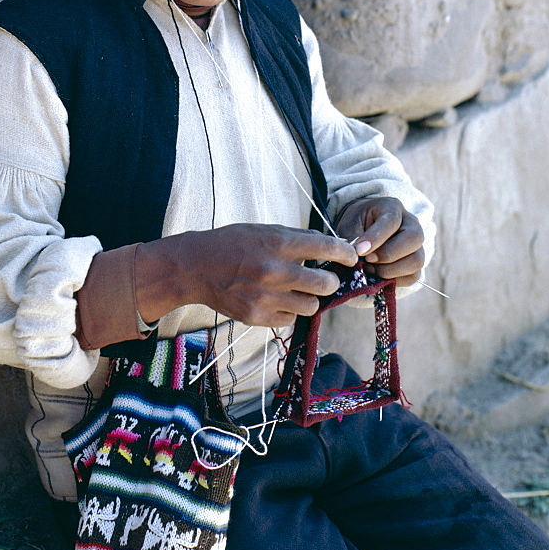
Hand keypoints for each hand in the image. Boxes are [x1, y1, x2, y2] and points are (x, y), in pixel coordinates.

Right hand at [136, 224, 358, 327]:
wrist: (196, 267)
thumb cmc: (232, 243)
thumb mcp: (264, 230)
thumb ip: (296, 237)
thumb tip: (329, 244)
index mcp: (278, 244)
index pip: (326, 248)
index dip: (346, 253)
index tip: (352, 257)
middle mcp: (275, 271)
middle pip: (326, 284)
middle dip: (331, 281)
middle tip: (324, 278)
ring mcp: (266, 297)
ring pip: (312, 306)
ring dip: (310, 298)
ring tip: (298, 291)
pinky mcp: (257, 316)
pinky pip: (290, 319)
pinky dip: (290, 311)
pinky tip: (279, 301)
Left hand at [335, 198, 423, 288]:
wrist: (363, 229)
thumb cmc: (356, 224)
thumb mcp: (350, 224)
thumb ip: (353, 239)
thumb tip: (357, 258)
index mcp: (392, 207)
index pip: (392, 221)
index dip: (376, 238)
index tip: (359, 250)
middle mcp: (411, 224)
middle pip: (413, 238)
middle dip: (388, 254)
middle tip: (367, 260)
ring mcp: (417, 244)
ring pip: (416, 260)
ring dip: (390, 270)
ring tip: (370, 269)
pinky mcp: (415, 262)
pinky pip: (414, 276)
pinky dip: (395, 280)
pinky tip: (378, 276)